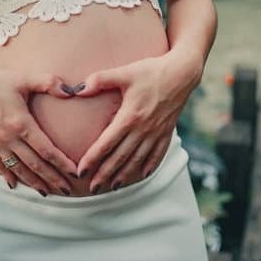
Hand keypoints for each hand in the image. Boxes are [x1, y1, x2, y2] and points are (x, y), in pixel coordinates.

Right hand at [0, 65, 76, 195]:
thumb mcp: (24, 78)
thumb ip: (49, 83)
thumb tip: (72, 91)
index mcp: (21, 124)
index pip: (46, 150)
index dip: (62, 163)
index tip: (75, 173)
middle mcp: (9, 138)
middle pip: (35, 165)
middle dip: (52, 179)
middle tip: (67, 190)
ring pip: (18, 169)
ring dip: (33, 182)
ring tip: (46, 192)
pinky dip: (9, 175)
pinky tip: (15, 185)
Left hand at [75, 48, 202, 192]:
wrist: (183, 73)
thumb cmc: (151, 71)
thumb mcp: (125, 72)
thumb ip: (100, 80)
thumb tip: (77, 89)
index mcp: (130, 116)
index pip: (106, 143)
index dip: (92, 159)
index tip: (81, 171)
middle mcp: (143, 129)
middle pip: (121, 157)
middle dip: (105, 174)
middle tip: (92, 189)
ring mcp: (157, 132)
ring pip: (138, 159)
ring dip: (125, 175)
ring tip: (113, 187)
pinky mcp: (167, 131)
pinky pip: (158, 154)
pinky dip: (150, 166)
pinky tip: (143, 175)